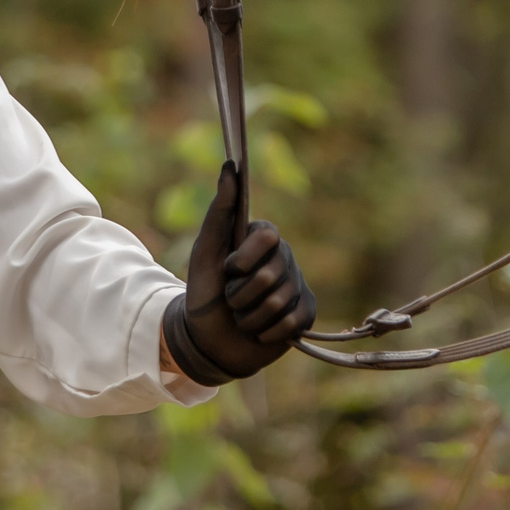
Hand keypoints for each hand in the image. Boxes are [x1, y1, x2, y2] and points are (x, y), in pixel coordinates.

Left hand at [160, 162, 316, 384]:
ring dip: (249, 317)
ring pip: (279, 303)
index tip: (228, 269)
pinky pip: (293, 323)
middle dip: (240, 295)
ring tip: (242, 316)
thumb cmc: (204, 292)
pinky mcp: (305, 315)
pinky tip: (259, 331)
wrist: (208, 342)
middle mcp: (283, 258)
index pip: (267, 236)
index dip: (244, 258)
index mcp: (262, 239)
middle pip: (270, 275)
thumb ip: (219, 210)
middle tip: (230, 299)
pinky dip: (266, 332)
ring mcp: (297, 287)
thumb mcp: (205, 251)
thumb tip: (229, 166)